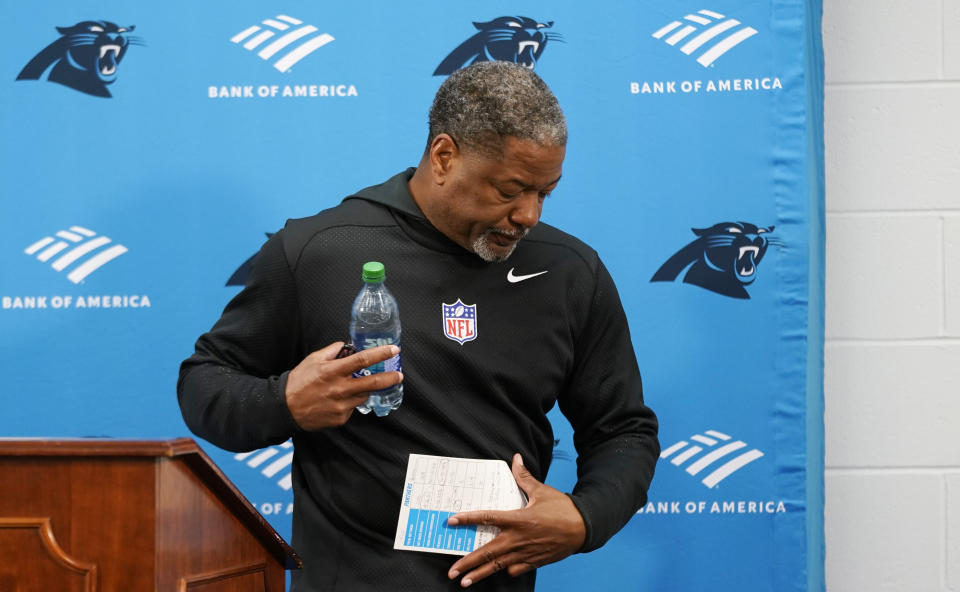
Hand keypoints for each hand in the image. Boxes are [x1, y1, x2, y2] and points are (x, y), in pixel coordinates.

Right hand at [284, 341, 402, 429]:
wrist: (285, 408)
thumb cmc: (298, 381)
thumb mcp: (312, 360)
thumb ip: (332, 351)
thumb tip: (347, 346)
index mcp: (333, 371)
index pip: (362, 360)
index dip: (380, 354)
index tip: (394, 350)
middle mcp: (340, 389)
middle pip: (373, 383)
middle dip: (390, 378)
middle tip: (399, 375)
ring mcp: (341, 405)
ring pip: (364, 395)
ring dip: (367, 390)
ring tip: (359, 385)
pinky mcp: (341, 418)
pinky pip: (352, 407)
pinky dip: (350, 401)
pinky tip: (339, 400)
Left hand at [446, 454, 585, 586]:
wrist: (585, 528)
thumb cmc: (563, 508)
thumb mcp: (542, 491)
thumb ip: (524, 477)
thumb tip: (515, 459)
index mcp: (518, 519)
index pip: (487, 518)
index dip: (467, 519)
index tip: (452, 521)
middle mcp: (518, 538)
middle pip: (487, 552)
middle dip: (467, 563)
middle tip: (451, 571)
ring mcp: (525, 553)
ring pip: (497, 565)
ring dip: (480, 574)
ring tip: (464, 581)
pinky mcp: (534, 561)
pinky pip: (514, 569)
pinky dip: (505, 569)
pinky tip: (498, 570)